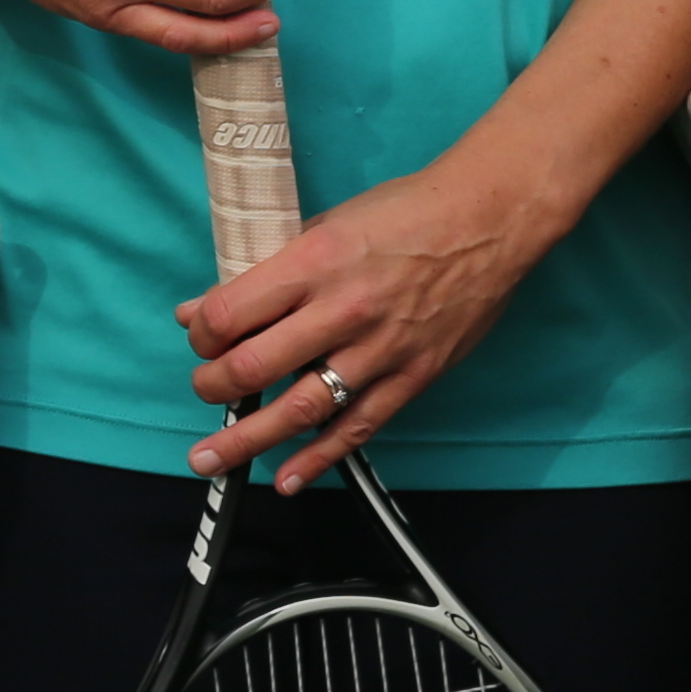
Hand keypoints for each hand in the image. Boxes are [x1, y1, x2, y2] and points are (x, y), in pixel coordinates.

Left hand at [177, 153, 559, 488]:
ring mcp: (380, 349)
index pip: (231, 314)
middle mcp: (343, 309)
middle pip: (255, 366)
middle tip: (206, 389)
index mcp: (315, 261)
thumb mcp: (327, 224)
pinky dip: (319, 458)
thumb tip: (203, 309)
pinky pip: (358, 426)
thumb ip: (268, 269)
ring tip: (211, 458)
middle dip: (214, 386)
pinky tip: (287, 479)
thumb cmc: (406, 212)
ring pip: (300, 408)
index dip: (202, 335)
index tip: (201, 340)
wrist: (489, 220)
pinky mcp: (413, 376)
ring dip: (248, 439)